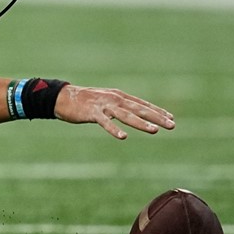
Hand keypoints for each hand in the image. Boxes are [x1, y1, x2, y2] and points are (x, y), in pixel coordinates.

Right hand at [54, 85, 174, 139]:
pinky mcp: (91, 113)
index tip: (171, 118)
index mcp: (119, 96)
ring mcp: (103, 106)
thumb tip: (133, 115)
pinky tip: (123, 136)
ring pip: (126, 115)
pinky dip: (114, 129)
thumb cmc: (85, 101)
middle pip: (139, 109)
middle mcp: (114, 99)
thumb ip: (119, 107)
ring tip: (154, 130)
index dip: (157, 111)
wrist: (62, 97)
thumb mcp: (106, 101)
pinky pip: (105, 122)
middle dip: (156, 117)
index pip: (142, 104)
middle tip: (172, 125)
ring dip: (141, 123)